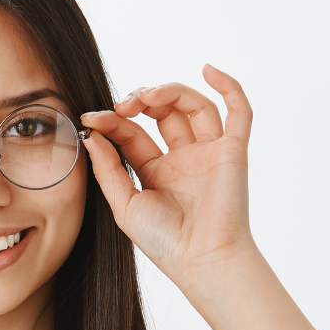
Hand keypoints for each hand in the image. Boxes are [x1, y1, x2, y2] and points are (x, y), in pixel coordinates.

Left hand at [81, 64, 255, 283]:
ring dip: (169, 91)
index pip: (132, 133)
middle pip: (163, 113)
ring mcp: (209, 153)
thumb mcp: (124, 204)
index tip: (91, 118)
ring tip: (147, 96)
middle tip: (123, 105)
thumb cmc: (164, 242)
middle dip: (140, 100)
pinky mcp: (233, 152)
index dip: (112, 121)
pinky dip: (229, 86)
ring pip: (194, 106)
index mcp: (156, 171)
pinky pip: (238, 112)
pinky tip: (208, 68)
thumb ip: (109, 169)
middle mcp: (184, 158)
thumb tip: (92, 136)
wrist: (200, 261)